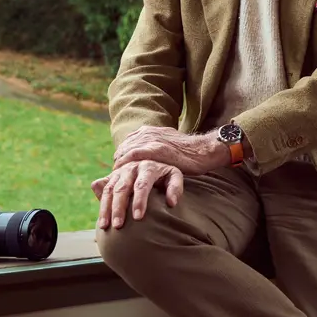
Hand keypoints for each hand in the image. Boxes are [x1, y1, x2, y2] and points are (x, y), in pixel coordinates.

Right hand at [93, 160, 184, 229]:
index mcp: (148, 167)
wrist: (151, 164)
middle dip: (119, 208)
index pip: (142, 185)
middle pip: (122, 188)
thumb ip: (175, 188)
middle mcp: (131, 167)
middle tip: (118, 226)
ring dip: (105, 208)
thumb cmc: (165, 175)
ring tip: (105, 227)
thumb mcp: (174, 176)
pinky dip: (101, 204)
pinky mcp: (111, 177)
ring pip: (109, 190)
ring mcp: (119, 172)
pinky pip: (103, 189)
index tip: (138, 218)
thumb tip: (171, 203)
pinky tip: (101, 219)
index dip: (139, 201)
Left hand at [112, 126, 229, 174]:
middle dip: (117, 165)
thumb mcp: (167, 144)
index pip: (126, 145)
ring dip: (119, 167)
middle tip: (112, 183)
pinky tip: (123, 177)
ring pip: (126, 152)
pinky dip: (126, 165)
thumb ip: (154, 148)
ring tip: (115, 184)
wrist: (204, 150)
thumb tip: (143, 158)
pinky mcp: (156, 149)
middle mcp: (147, 133)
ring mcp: (151, 140)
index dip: (121, 160)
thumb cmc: (188, 153)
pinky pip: (134, 155)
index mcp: (148, 132)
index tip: (117, 174)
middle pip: (123, 149)